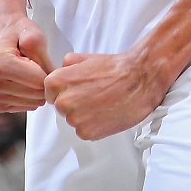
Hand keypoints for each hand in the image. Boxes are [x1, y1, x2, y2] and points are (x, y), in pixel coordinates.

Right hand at [0, 0, 52, 112]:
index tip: (41, 60)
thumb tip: (51, 84)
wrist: (1, 31)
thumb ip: (45, 60)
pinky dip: (27, 98)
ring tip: (27, 72)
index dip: (48, 71)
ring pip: (31, 103)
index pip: (39, 81)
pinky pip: (21, 108)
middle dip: (42, 81)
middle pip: (35, 95)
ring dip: (35, 90)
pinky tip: (22, 83)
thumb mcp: (35, 37)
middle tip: (35, 65)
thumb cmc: (18, 32)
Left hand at [44, 48, 168, 140]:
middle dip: (74, 103)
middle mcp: (63, 102)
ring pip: (73, 120)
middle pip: (61, 108)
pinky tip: (106, 114)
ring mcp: (75, 119)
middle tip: (93, 96)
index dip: (64, 91)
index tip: (77, 90)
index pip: (50, 93)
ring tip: (102, 103)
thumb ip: (67, 65)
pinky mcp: (88, 133)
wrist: (140, 80)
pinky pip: (85, 132)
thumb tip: (60, 71)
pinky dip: (94, 126)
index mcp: (57, 82)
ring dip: (84, 115)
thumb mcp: (85, 57)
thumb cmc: (115, 68)